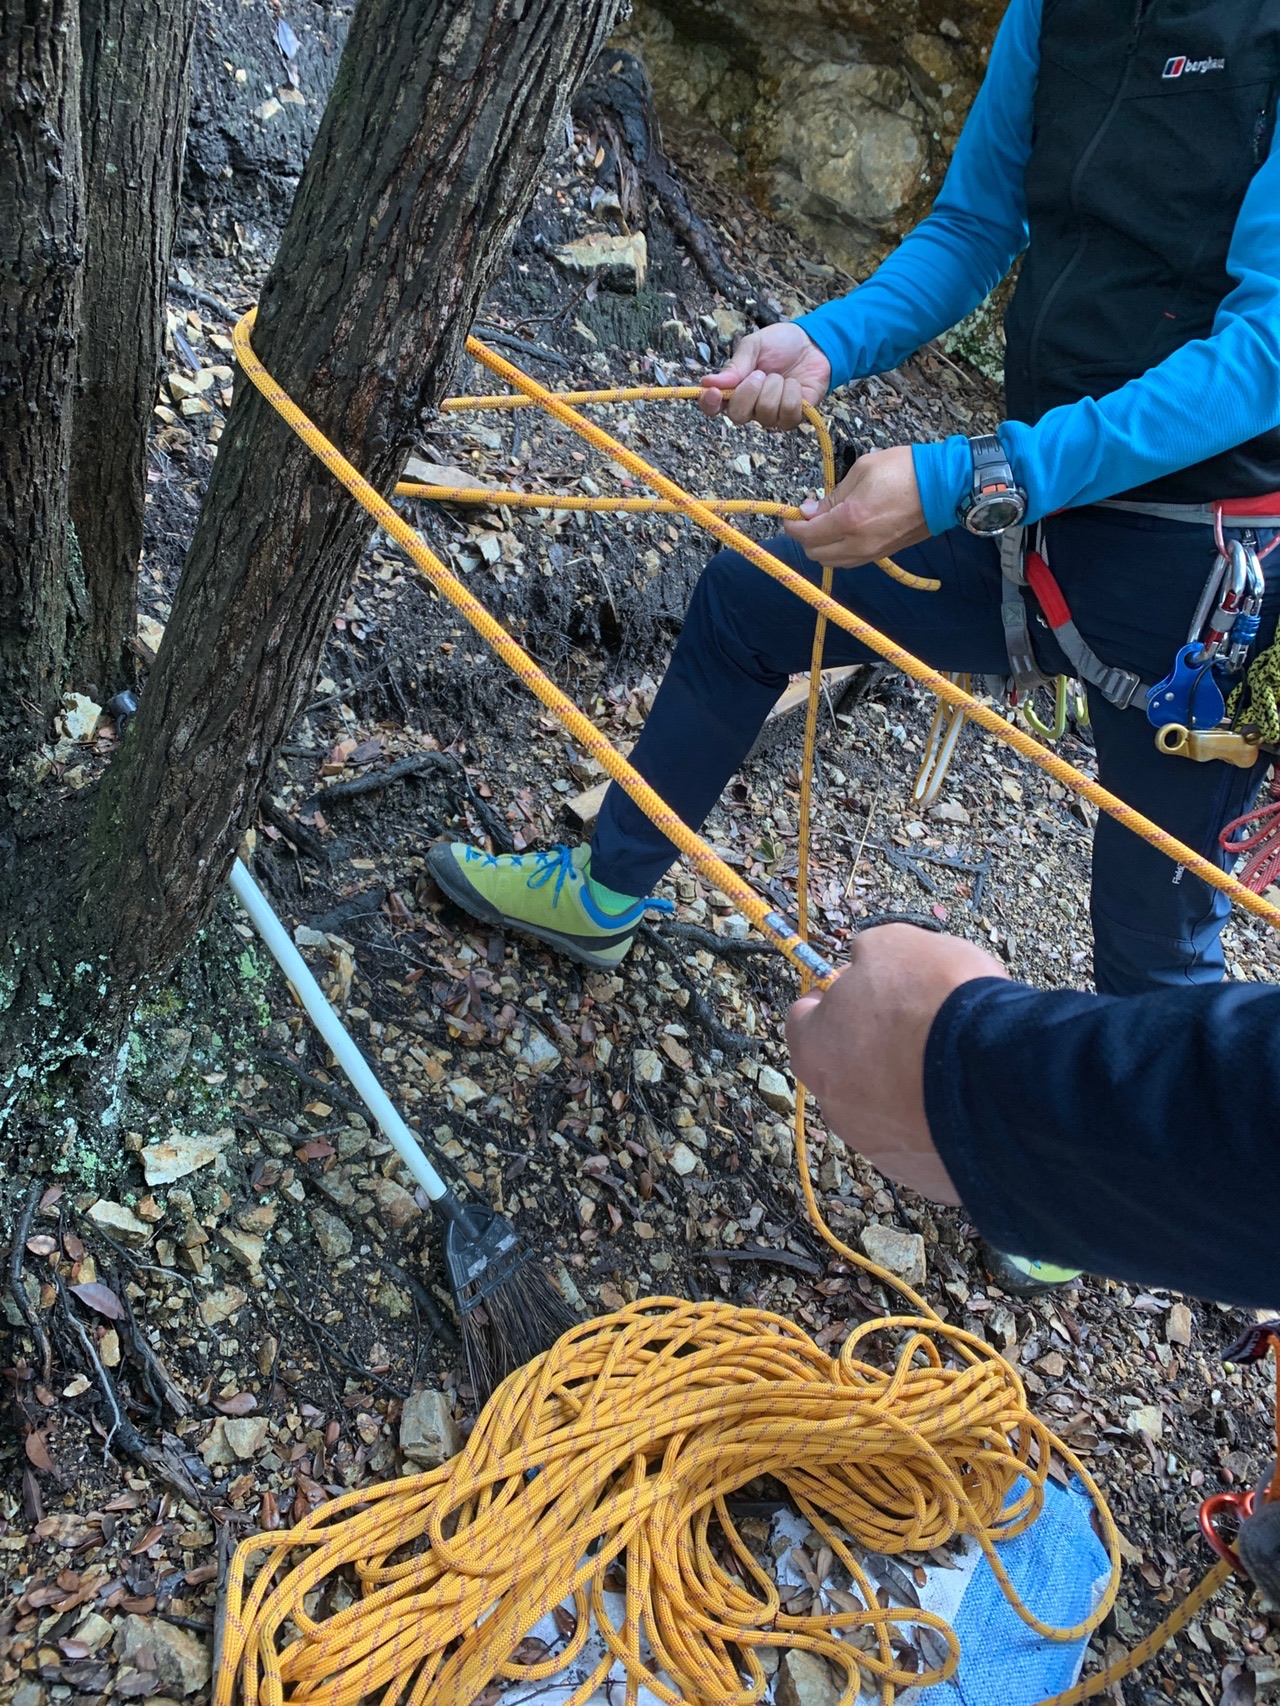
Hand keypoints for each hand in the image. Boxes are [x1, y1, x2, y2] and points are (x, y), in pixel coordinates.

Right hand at [698, 323, 831, 429]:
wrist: (813, 343)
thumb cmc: (781, 344)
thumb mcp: (754, 346)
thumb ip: (735, 365)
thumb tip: (709, 382)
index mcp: (735, 389)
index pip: (713, 407)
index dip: (709, 404)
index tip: (714, 392)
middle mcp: (751, 407)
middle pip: (738, 416)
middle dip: (749, 392)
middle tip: (761, 373)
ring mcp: (772, 415)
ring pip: (765, 414)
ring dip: (775, 388)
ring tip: (781, 376)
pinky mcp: (794, 417)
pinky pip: (788, 414)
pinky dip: (792, 393)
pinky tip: (795, 384)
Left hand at [783, 444, 929, 566]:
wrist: (943, 487)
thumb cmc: (904, 471)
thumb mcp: (862, 470)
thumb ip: (832, 495)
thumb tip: (810, 511)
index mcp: (849, 520)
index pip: (806, 534)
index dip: (792, 525)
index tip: (791, 513)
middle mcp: (857, 543)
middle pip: (815, 553)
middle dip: (805, 536)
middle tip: (808, 516)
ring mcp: (871, 553)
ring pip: (832, 562)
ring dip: (821, 546)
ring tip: (825, 523)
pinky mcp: (883, 554)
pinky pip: (850, 561)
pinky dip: (838, 551)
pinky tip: (842, 532)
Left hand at [785, 924, 1007, 1203]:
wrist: (998, 1080)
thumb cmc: (936, 1004)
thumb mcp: (895, 945)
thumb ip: (869, 954)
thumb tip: (864, 961)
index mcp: (814, 1049)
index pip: (804, 1017)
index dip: (836, 995)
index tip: (868, 983)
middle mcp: (835, 1107)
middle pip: (844, 1067)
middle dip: (874, 1046)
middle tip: (920, 1023)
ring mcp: (878, 1148)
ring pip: (886, 1109)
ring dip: (910, 1087)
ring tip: (956, 1064)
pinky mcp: (923, 1178)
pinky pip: (927, 1141)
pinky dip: (943, 1121)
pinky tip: (974, 1098)